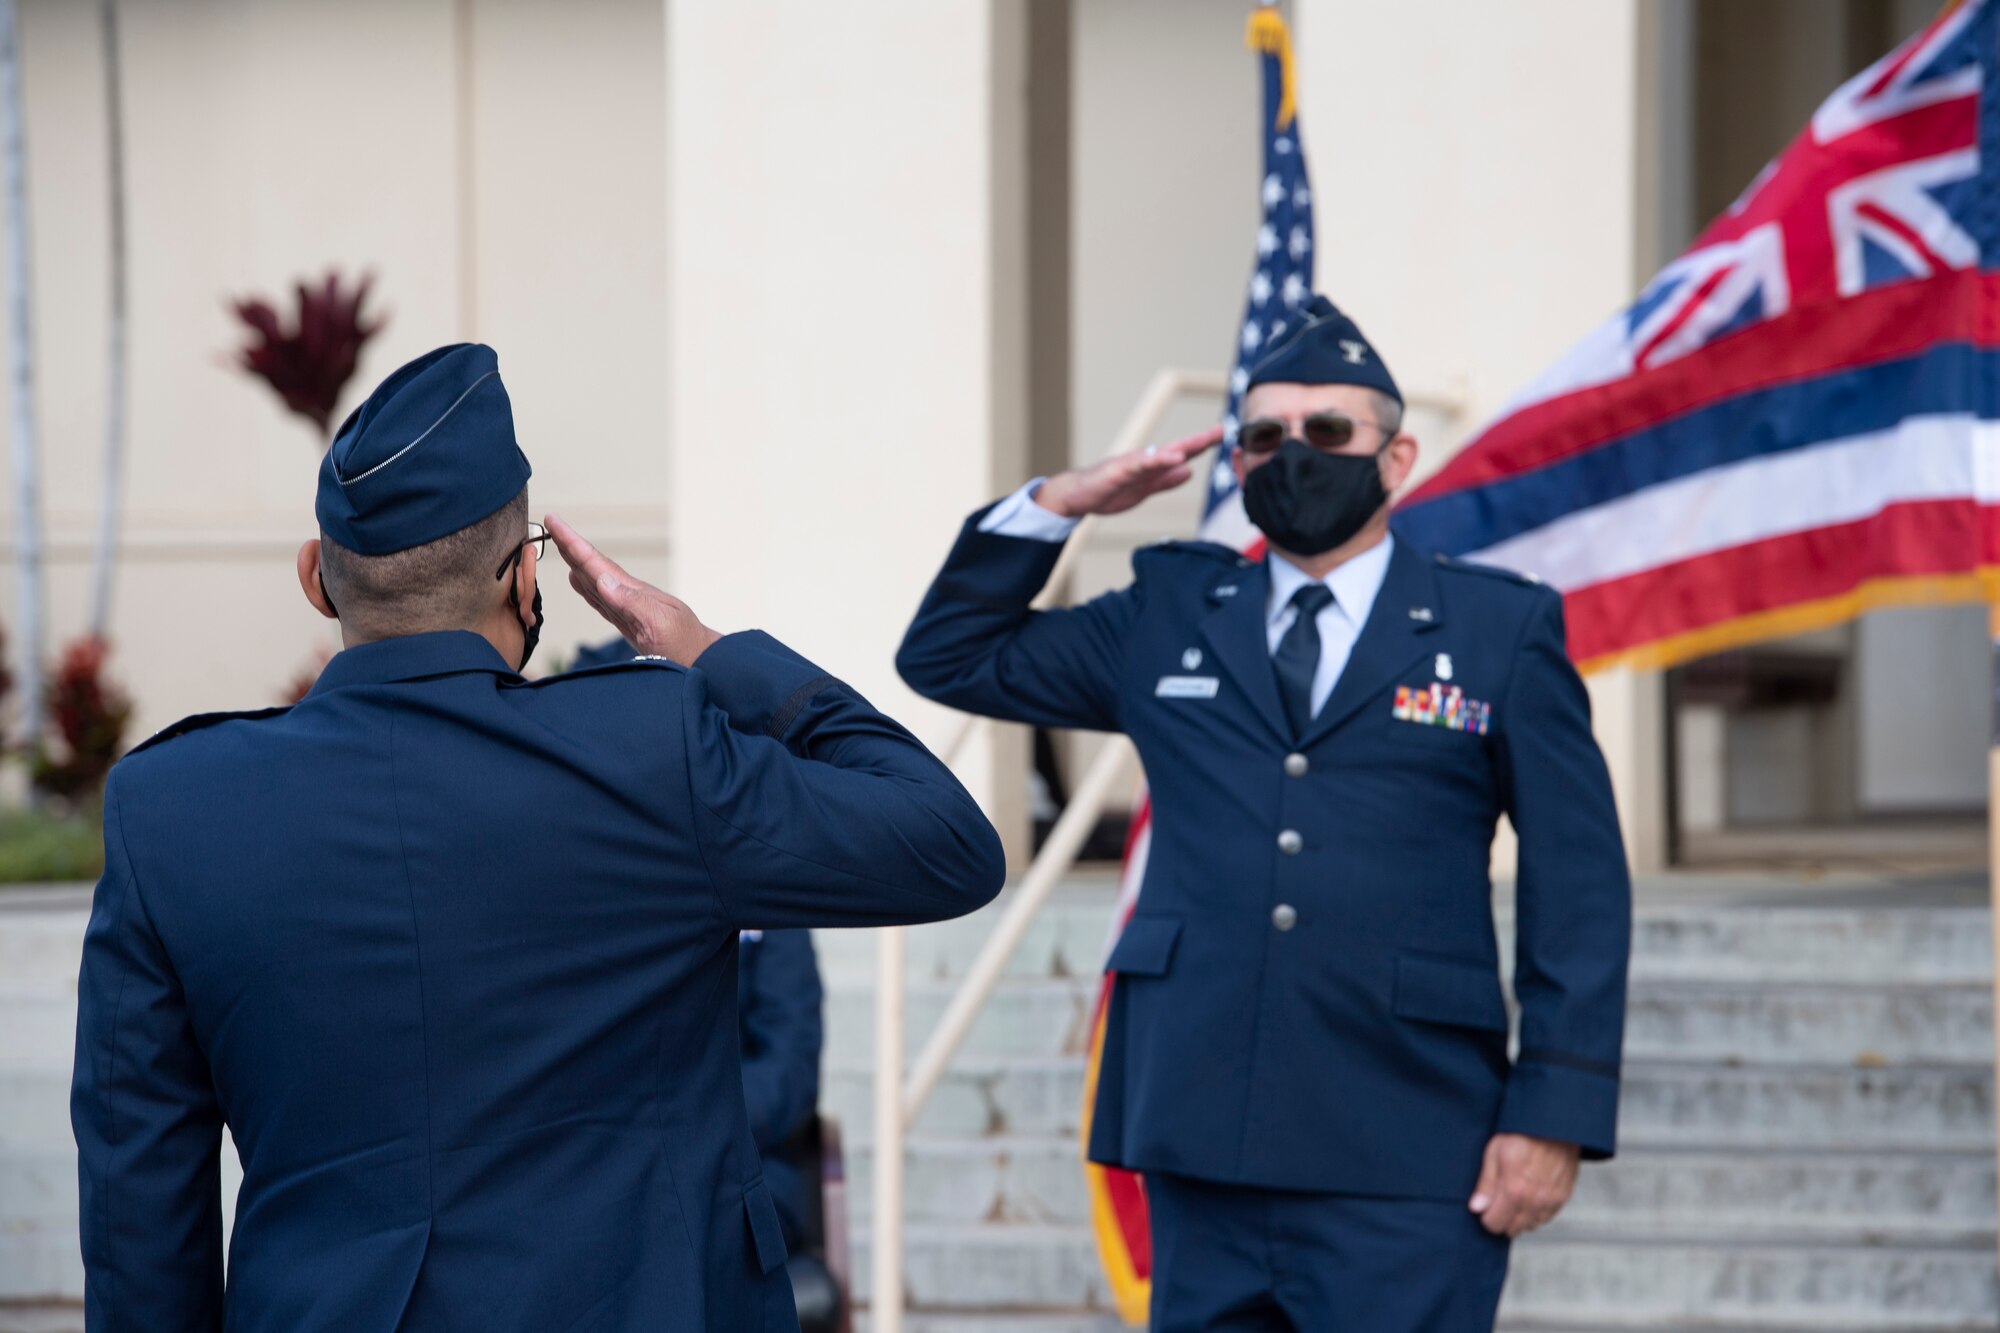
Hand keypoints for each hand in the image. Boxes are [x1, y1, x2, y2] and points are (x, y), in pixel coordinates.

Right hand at [545, 514, 722, 665]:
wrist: (706, 665)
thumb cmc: (688, 647)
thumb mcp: (661, 624)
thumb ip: (632, 603)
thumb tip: (601, 580)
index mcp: (634, 593)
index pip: (598, 563)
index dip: (573, 543)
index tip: (555, 521)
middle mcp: (630, 597)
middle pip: (594, 566)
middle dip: (571, 545)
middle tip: (551, 523)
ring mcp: (630, 610)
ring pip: (596, 580)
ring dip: (576, 563)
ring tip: (560, 546)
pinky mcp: (631, 625)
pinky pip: (602, 601)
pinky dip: (587, 588)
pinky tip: (580, 582)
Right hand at [1032, 426, 1222, 518]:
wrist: (1076, 496)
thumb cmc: (1107, 491)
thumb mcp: (1144, 489)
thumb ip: (1165, 480)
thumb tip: (1188, 471)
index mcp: (1152, 466)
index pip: (1182, 453)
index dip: (1202, 444)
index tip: (1223, 434)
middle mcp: (1145, 460)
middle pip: (1177, 447)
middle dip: (1200, 440)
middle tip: (1221, 430)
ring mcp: (1131, 464)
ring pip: (1161, 453)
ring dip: (1183, 447)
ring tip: (1204, 441)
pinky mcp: (1118, 471)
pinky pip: (1140, 465)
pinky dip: (1157, 460)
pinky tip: (1173, 458)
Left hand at [1469, 1133, 1578, 1237]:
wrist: (1553, 1124)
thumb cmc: (1523, 1132)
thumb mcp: (1494, 1151)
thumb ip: (1486, 1184)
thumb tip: (1477, 1207)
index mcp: (1514, 1190)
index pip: (1494, 1223)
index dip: (1486, 1216)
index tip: (1485, 1206)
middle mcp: (1534, 1200)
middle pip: (1512, 1229)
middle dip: (1502, 1219)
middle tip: (1499, 1200)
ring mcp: (1550, 1200)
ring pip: (1530, 1226)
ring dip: (1520, 1217)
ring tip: (1515, 1196)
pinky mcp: (1563, 1197)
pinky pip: (1546, 1218)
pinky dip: (1536, 1213)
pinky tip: (1530, 1197)